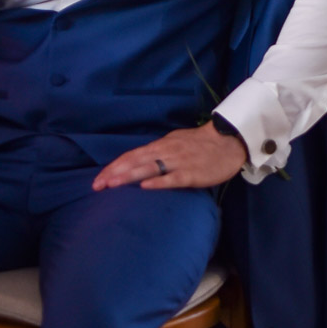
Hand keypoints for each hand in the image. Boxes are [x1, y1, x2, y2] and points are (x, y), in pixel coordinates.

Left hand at [92, 124, 247, 191]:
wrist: (229, 141)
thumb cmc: (200, 144)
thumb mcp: (174, 143)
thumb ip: (157, 153)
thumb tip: (138, 163)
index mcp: (160, 145)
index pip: (131, 155)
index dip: (114, 166)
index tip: (98, 178)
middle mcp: (165, 152)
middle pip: (135, 161)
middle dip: (114, 173)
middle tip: (97, 185)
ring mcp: (178, 162)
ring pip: (149, 168)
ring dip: (129, 176)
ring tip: (112, 184)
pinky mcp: (192, 174)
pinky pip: (173, 178)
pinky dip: (158, 182)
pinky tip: (145, 187)